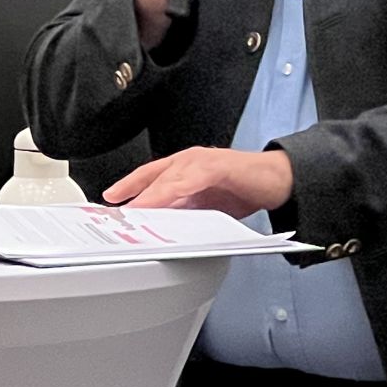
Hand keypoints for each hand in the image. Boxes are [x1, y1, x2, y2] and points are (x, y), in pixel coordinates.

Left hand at [105, 148, 292, 218]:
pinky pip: (188, 179)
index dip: (126, 189)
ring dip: (146, 195)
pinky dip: (171, 192)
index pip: (148, 177)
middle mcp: (189, 161)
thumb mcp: (206, 205)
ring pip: (166, 177)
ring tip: (129, 211)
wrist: (278, 180)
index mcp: (184, 169)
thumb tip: (160, 226)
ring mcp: (202, 161)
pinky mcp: (218, 166)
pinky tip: (158, 202)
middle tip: (110, 211)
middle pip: (150, 175)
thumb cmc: (244, 189)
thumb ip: (184, 211)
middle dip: (128, 191)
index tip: (108, 204)